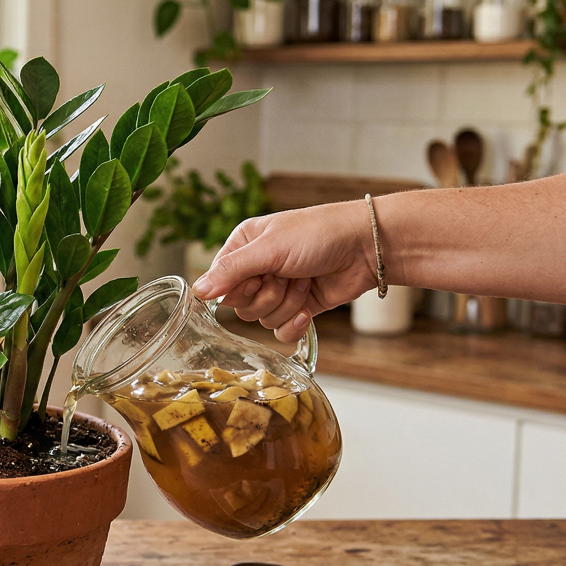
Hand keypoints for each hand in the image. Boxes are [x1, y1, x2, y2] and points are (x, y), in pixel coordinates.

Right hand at [192, 201, 379, 341]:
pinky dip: (294, 324)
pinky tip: (307, 310)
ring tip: (304, 282)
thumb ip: (231, 271)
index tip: (257, 277)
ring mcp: (278, 289)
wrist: (367, 247)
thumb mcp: (269, 248)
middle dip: (266, 296)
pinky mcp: (298, 308)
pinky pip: (280, 332)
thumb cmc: (320, 234)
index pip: (219, 283)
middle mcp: (257, 268)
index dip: (237, 288)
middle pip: (240, 306)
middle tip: (285, 277)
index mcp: (244, 246)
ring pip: (261, 319)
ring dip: (286, 304)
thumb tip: (197, 291)